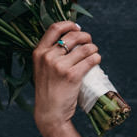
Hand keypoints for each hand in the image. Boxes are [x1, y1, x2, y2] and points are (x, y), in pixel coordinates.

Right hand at [32, 21, 100, 135]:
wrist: (49, 113)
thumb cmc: (48, 90)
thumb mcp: (42, 69)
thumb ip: (50, 54)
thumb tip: (70, 39)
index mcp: (38, 52)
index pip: (54, 28)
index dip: (69, 24)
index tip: (77, 26)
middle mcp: (48, 57)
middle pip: (73, 36)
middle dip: (85, 36)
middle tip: (90, 42)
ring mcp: (59, 66)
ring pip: (85, 48)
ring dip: (93, 48)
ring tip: (94, 52)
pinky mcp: (72, 75)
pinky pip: (90, 60)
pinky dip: (96, 58)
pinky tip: (97, 59)